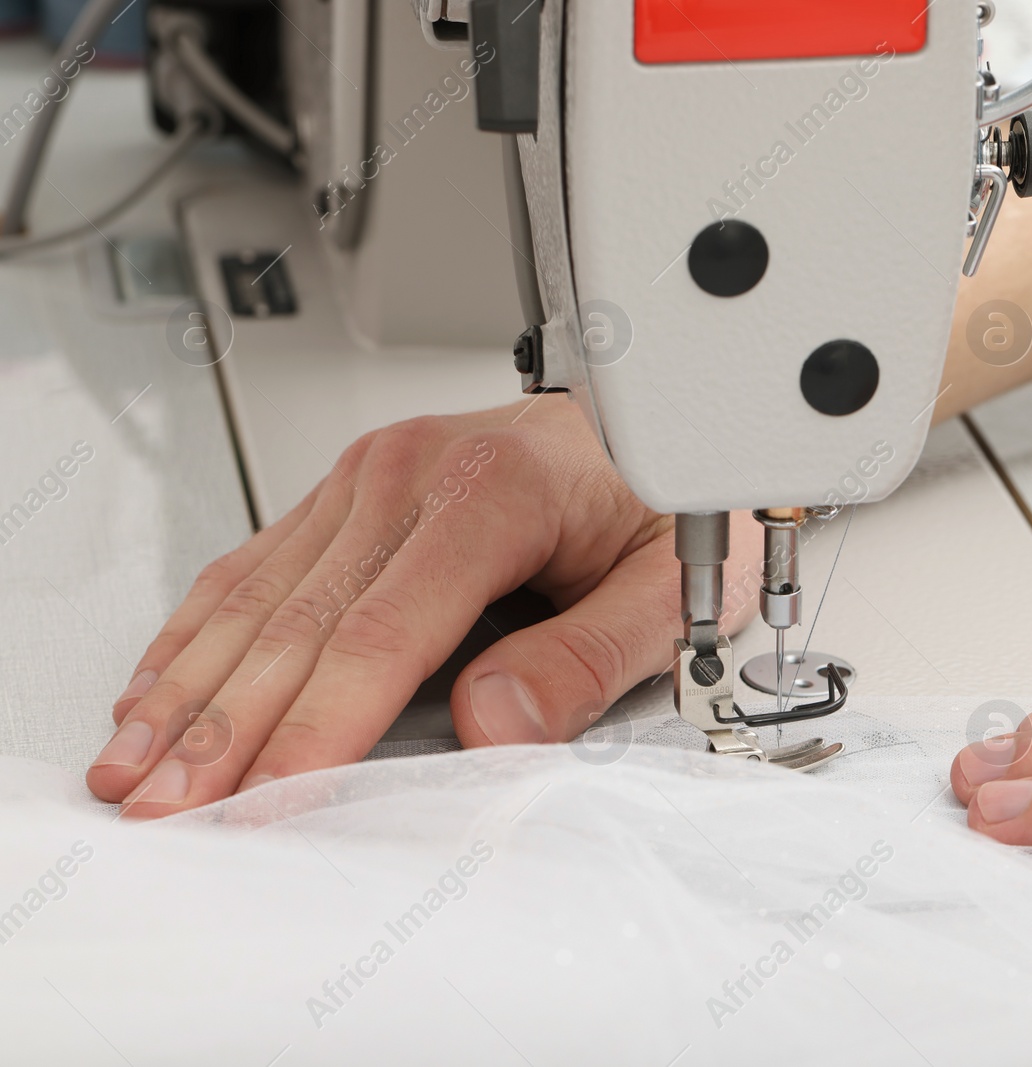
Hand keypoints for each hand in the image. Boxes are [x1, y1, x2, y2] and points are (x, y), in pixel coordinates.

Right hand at [88, 400, 759, 816]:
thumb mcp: (669, 585)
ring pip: (257, 593)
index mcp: (495, 488)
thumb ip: (590, 654)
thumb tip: (497, 720)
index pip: (382, 633)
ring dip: (188, 686)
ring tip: (133, 764)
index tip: (265, 800)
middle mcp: (414, 471)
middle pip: (298, 620)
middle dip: (224, 727)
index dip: (315, 727)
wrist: (642, 419)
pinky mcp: (351, 489)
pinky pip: (257, 562)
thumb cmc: (656, 499)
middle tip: (168, 809)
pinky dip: (201, 631)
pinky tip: (164, 684)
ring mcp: (372, 474)